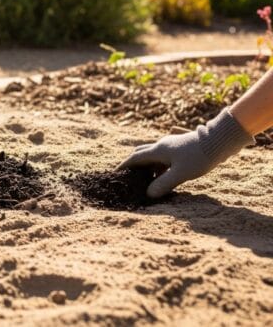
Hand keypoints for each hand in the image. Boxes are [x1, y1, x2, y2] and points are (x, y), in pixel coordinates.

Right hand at [118, 109, 253, 197]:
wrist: (219, 141)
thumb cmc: (199, 157)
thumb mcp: (181, 173)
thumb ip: (163, 184)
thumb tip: (148, 195)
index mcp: (158, 150)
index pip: (135, 158)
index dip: (124, 166)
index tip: (115, 173)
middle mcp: (162, 145)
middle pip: (141, 153)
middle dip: (134, 164)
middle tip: (129, 176)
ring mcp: (171, 145)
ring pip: (153, 155)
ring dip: (147, 166)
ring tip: (147, 181)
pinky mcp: (180, 148)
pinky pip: (163, 157)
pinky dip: (158, 166)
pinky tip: (164, 175)